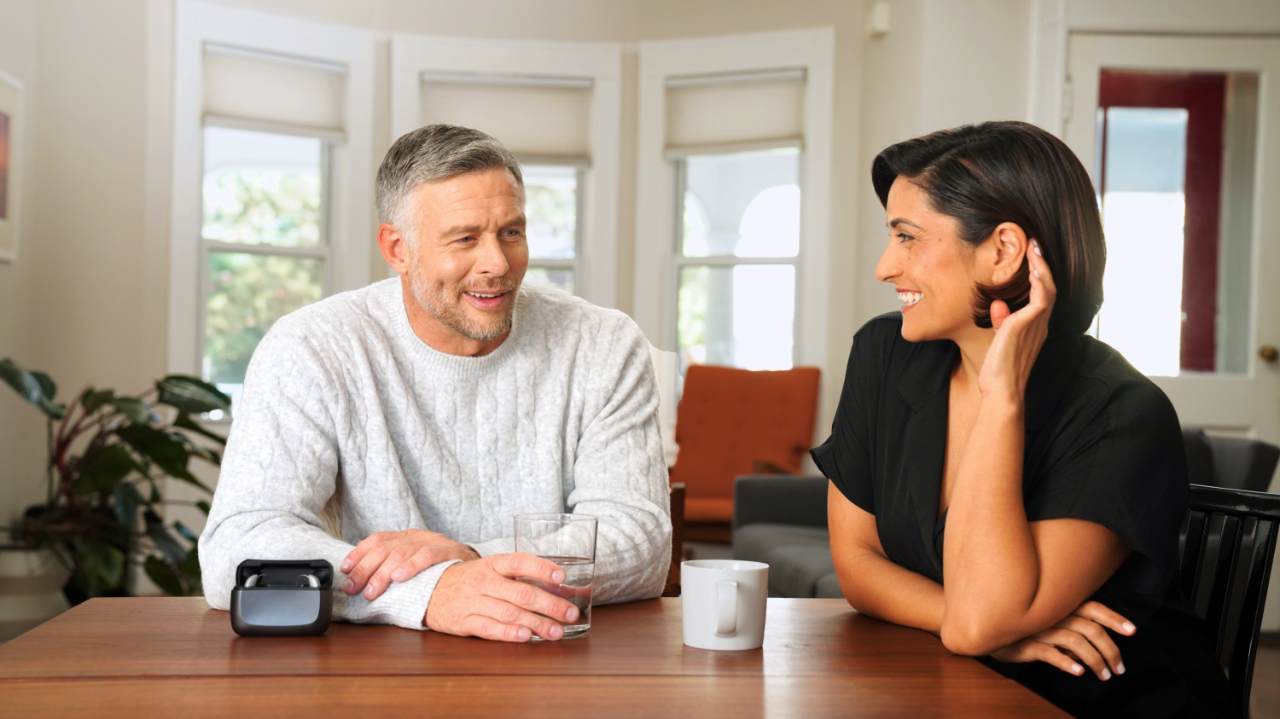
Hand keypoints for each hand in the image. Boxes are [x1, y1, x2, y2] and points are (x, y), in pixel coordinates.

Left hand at [340, 529, 480, 600]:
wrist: (477, 566)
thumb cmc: (440, 569)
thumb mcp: (414, 563)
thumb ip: (392, 567)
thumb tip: (360, 581)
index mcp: (405, 537)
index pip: (376, 540)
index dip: (358, 554)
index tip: (344, 569)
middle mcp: (416, 536)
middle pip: (383, 548)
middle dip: (364, 569)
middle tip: (353, 588)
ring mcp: (432, 541)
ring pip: (401, 553)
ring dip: (382, 574)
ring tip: (372, 591)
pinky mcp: (448, 550)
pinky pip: (427, 555)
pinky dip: (411, 566)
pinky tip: (400, 577)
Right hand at [426, 553, 579, 641]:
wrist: (430, 590)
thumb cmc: (470, 580)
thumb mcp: (491, 570)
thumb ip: (520, 577)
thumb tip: (558, 588)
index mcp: (493, 564)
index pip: (520, 562)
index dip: (542, 569)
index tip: (562, 578)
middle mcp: (484, 581)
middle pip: (522, 593)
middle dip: (551, 605)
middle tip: (570, 614)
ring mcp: (473, 601)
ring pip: (510, 613)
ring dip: (537, 624)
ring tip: (556, 631)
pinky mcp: (464, 621)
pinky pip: (490, 628)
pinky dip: (509, 634)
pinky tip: (526, 637)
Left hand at [978, 240, 1056, 402]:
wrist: (1002, 391)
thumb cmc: (998, 371)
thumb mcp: (999, 339)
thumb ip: (1001, 320)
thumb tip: (998, 303)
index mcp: (1034, 326)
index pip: (1041, 294)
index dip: (1039, 274)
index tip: (1031, 256)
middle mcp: (1040, 324)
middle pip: (1049, 287)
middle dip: (1043, 264)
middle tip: (1035, 244)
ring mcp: (1036, 325)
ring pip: (1048, 289)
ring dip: (1042, 267)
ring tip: (1035, 248)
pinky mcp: (1028, 326)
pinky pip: (1040, 299)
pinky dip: (1039, 282)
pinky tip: (1034, 269)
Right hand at [990, 601, 1134, 680]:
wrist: (988, 629)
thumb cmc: (1025, 626)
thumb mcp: (1051, 622)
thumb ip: (1072, 629)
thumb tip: (1096, 648)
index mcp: (1061, 606)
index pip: (1093, 607)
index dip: (1113, 618)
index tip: (1132, 631)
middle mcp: (1053, 615)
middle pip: (1091, 629)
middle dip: (1110, 650)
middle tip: (1118, 669)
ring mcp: (1040, 629)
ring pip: (1075, 642)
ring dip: (1094, 660)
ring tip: (1104, 675)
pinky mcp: (1026, 644)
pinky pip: (1049, 653)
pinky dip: (1066, 662)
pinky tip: (1078, 672)